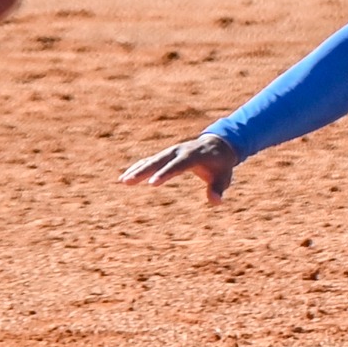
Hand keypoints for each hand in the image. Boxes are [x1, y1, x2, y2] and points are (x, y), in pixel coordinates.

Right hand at [118, 133, 239, 202]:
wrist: (217, 145)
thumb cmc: (221, 164)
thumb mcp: (224, 177)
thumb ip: (218, 189)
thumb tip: (216, 202)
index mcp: (193, 155)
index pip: (177, 165)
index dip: (164, 174)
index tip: (151, 184)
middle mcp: (179, 151)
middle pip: (158, 161)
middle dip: (143, 171)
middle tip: (128, 181)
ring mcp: (170, 152)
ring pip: (151, 160)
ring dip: (137, 170)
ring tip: (123, 181)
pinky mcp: (165, 155)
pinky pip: (149, 161)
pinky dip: (138, 167)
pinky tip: (125, 177)